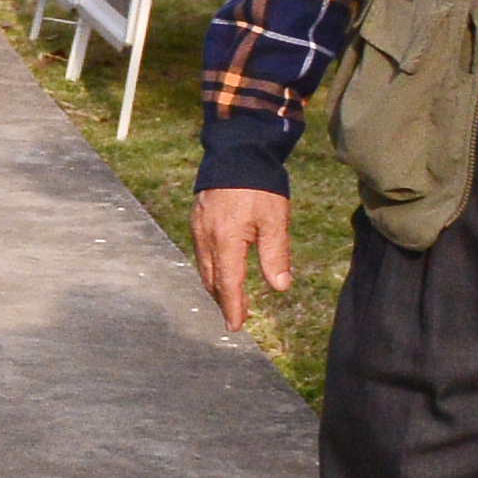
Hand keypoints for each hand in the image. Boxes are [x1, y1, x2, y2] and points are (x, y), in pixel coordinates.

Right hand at [193, 186, 296, 337]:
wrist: (237, 150)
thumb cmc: (259, 185)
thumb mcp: (274, 220)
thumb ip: (275, 255)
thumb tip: (280, 287)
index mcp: (226, 241)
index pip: (228, 284)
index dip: (233, 307)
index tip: (235, 326)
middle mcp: (206, 238)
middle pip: (212, 280)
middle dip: (224, 300)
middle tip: (238, 316)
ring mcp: (198, 228)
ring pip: (204, 267)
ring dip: (217, 286)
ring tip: (232, 297)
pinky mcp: (197, 219)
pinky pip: (202, 253)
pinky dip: (212, 268)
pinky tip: (223, 268)